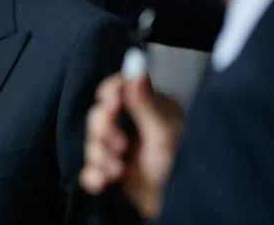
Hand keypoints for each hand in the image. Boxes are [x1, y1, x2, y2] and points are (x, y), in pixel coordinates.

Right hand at [80, 73, 183, 218]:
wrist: (182, 209)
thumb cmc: (180, 170)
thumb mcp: (162, 135)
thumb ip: (144, 101)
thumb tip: (135, 63)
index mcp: (150, 110)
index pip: (120, 88)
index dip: (109, 93)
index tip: (110, 104)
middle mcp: (134, 126)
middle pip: (100, 115)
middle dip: (102, 131)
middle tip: (117, 145)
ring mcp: (123, 150)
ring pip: (93, 142)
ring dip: (99, 156)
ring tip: (116, 170)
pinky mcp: (115, 173)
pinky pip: (91, 168)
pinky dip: (92, 175)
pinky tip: (101, 182)